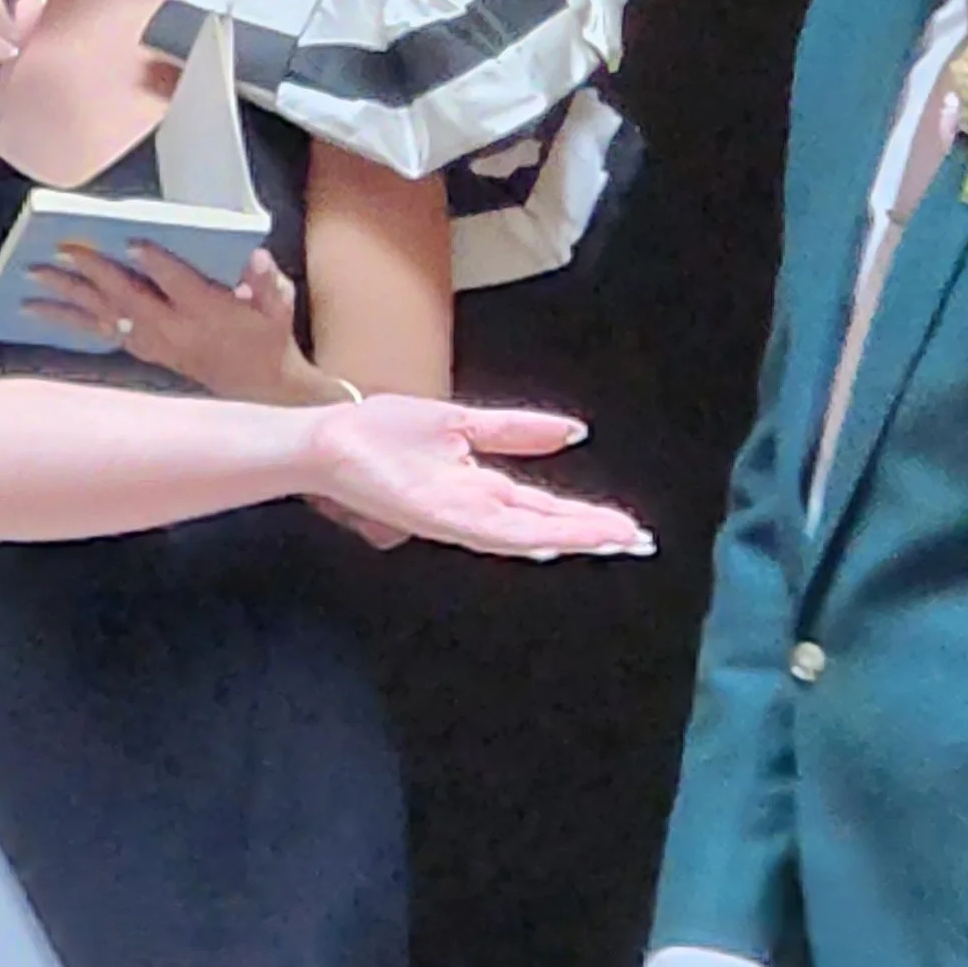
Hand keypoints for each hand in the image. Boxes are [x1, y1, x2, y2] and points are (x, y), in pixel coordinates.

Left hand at [23, 240, 303, 396]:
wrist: (258, 387)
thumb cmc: (267, 334)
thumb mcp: (279, 305)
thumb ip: (267, 282)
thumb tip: (256, 257)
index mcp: (208, 312)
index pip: (180, 285)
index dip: (158, 265)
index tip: (134, 242)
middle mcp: (174, 329)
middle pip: (128, 299)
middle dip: (95, 273)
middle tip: (62, 250)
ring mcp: (153, 342)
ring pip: (104, 318)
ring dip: (66, 300)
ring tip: (31, 281)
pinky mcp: (141, 349)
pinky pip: (99, 334)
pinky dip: (68, 322)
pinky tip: (37, 310)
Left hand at [301, 393, 651, 561]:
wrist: (327, 439)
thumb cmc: (382, 432)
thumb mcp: (463, 423)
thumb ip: (516, 430)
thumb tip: (574, 431)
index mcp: (481, 488)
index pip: (544, 507)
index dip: (587, 518)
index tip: (630, 527)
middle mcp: (474, 510)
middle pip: (543, 526)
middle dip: (591, 535)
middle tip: (640, 543)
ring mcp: (455, 516)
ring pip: (523, 534)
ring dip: (569, 537)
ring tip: (613, 539)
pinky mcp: (433, 515)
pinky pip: (484, 528)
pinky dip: (521, 534)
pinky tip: (552, 539)